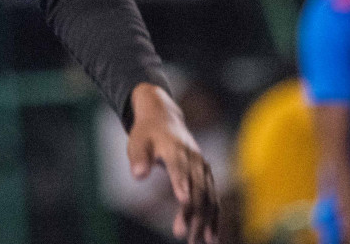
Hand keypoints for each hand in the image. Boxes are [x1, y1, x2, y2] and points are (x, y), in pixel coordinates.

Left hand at [126, 82, 219, 243]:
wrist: (165, 118)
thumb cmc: (146, 133)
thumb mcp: (136, 140)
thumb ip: (138, 157)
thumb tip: (138, 175)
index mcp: (175, 147)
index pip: (178, 166)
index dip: (181, 182)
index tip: (183, 200)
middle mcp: (193, 158)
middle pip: (197, 186)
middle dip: (192, 212)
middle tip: (182, 234)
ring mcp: (202, 167)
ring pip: (208, 195)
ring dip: (206, 219)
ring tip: (201, 241)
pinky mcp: (206, 176)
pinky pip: (213, 198)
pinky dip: (214, 217)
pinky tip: (211, 237)